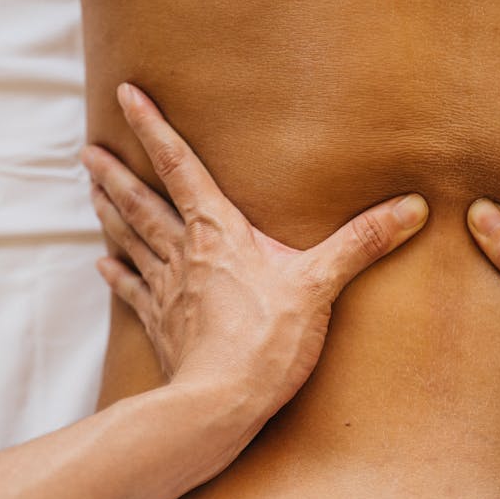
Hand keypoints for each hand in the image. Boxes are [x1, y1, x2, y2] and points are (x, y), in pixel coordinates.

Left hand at [79, 82, 429, 427]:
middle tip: (88, 151)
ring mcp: (167, 289)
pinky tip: (102, 262)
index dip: (153, 128)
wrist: (220, 404)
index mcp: (218, 231)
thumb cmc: (267, 342)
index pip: (180, 167)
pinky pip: (132, 291)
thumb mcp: (320, 285)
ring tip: (90, 189)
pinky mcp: (161, 325)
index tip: (126, 94)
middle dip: (115, 173)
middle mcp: (184, 252)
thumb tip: (410, 207)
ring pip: (130, 239)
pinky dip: (117, 273)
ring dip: (109, 213)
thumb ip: (362, 242)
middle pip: (141, 203)